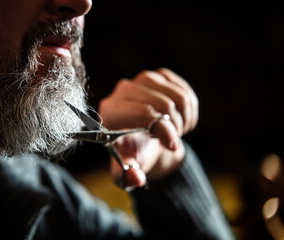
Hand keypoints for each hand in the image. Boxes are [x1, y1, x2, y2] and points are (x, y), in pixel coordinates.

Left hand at [98, 68, 197, 189]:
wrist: (141, 139)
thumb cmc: (132, 153)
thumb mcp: (127, 170)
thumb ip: (128, 177)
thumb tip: (136, 178)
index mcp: (111, 112)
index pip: (143, 112)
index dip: (164, 130)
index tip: (173, 146)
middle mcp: (123, 90)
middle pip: (164, 104)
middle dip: (174, 128)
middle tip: (171, 141)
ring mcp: (142, 79)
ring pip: (179, 97)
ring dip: (184, 119)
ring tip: (174, 132)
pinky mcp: (159, 76)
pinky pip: (185, 91)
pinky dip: (189, 109)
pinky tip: (179, 120)